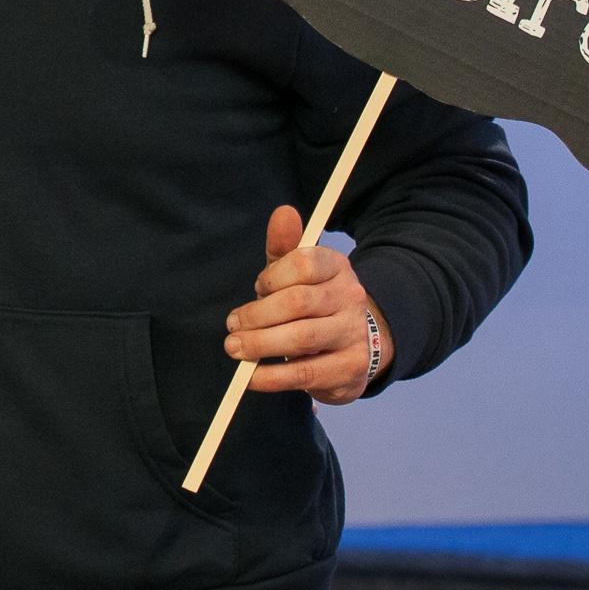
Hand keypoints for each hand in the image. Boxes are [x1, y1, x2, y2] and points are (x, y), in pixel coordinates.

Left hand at [225, 205, 393, 405]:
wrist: (355, 344)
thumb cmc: (314, 303)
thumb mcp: (297, 273)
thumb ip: (285, 246)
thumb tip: (283, 212)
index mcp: (337, 266)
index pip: (303, 263)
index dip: (272, 277)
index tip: (257, 289)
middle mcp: (350, 297)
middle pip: (298, 302)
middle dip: (257, 315)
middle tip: (233, 325)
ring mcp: (353, 334)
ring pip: (302, 338)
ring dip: (261, 344)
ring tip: (235, 348)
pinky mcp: (350, 369)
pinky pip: (306, 373)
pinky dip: (273, 376)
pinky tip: (252, 376)